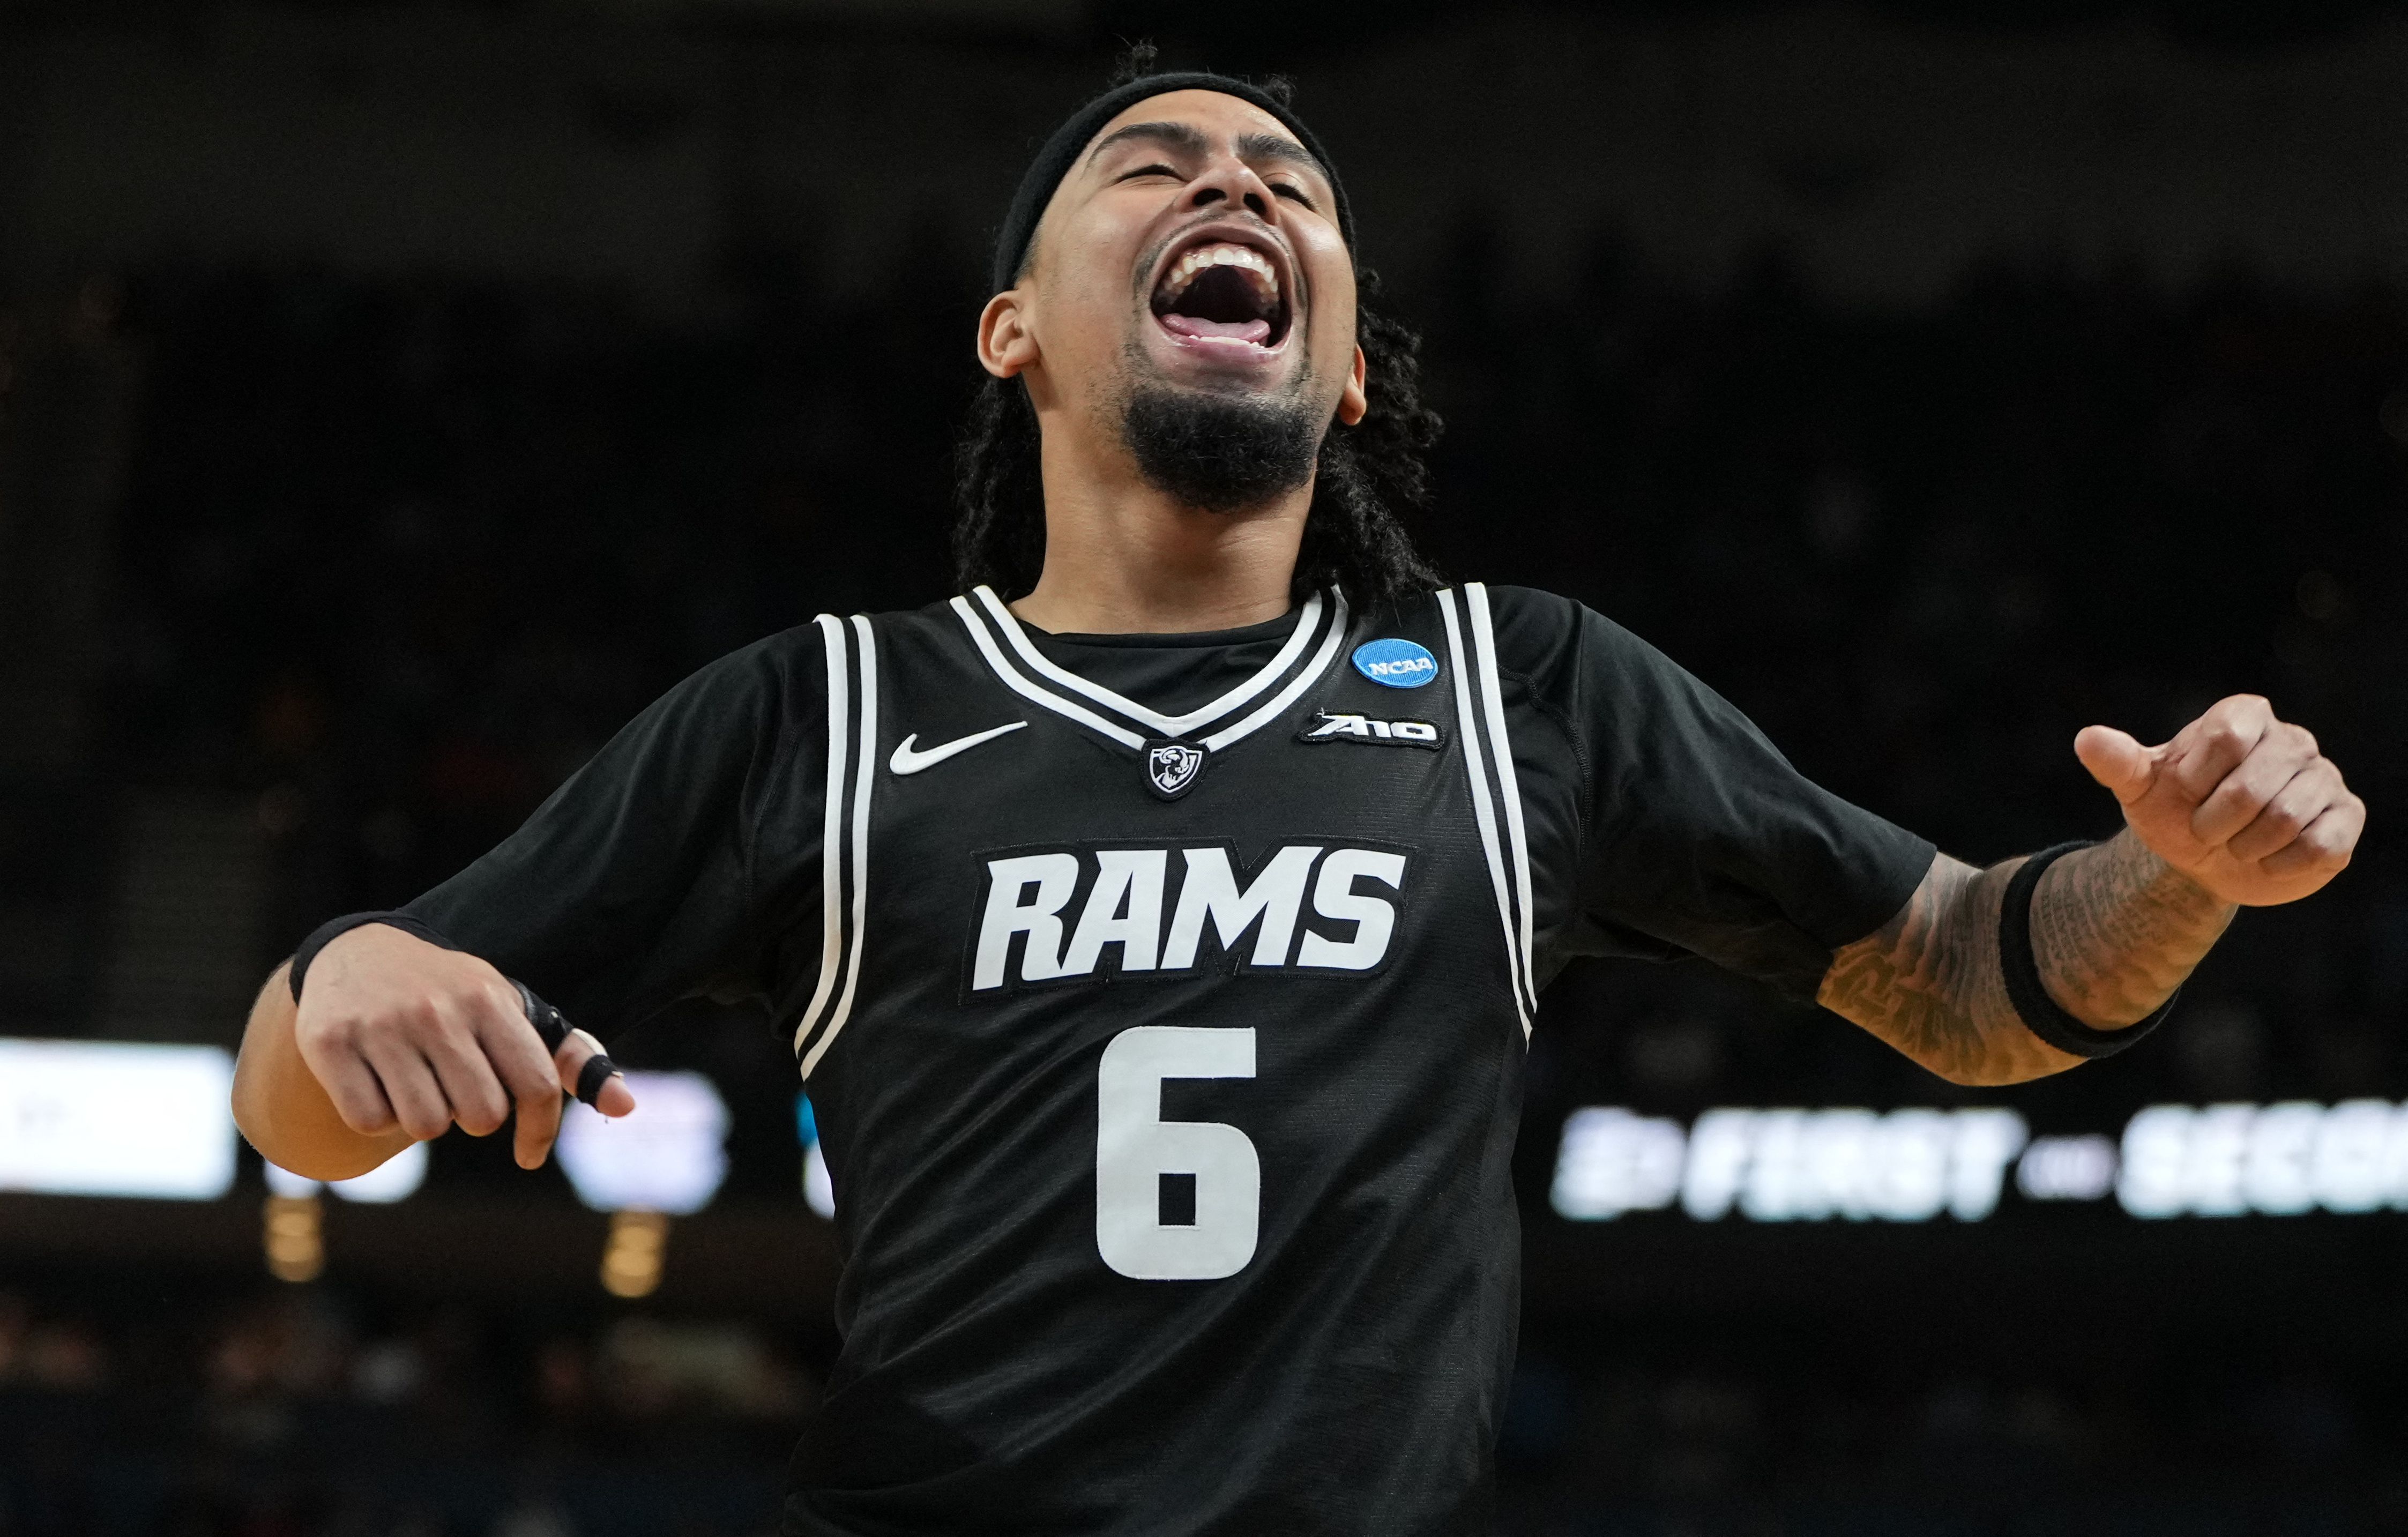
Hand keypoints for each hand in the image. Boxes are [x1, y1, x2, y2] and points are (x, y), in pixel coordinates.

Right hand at [293, 923, 634, 1167]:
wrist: (357, 952)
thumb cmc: (454, 999)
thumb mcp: (513, 1012)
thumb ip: (572, 1059)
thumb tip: (626, 1108)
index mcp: (491, 999)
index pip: (537, 1085)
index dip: (539, 1131)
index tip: (528, 1155)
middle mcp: (437, 1009)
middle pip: (481, 1115)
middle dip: (473, 1118)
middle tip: (456, 1091)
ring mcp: (382, 1024)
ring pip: (426, 1125)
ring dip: (426, 1121)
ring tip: (417, 1084)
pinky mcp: (330, 1042)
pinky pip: (371, 1122)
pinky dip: (377, 1120)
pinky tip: (378, 1085)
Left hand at [2076, 695, 2363, 906]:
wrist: (2204, 859)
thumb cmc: (2174, 811)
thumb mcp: (2140, 788)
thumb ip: (2117, 762)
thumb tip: (2086, 739)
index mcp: (2244, 716)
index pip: (2225, 738)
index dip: (2195, 781)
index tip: (2183, 795)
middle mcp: (2292, 739)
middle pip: (2252, 787)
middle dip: (2214, 824)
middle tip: (2205, 831)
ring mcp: (2323, 776)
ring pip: (2287, 818)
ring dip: (2245, 845)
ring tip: (2235, 844)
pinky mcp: (2345, 816)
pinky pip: (2320, 844)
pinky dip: (2281, 863)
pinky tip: (2267, 859)